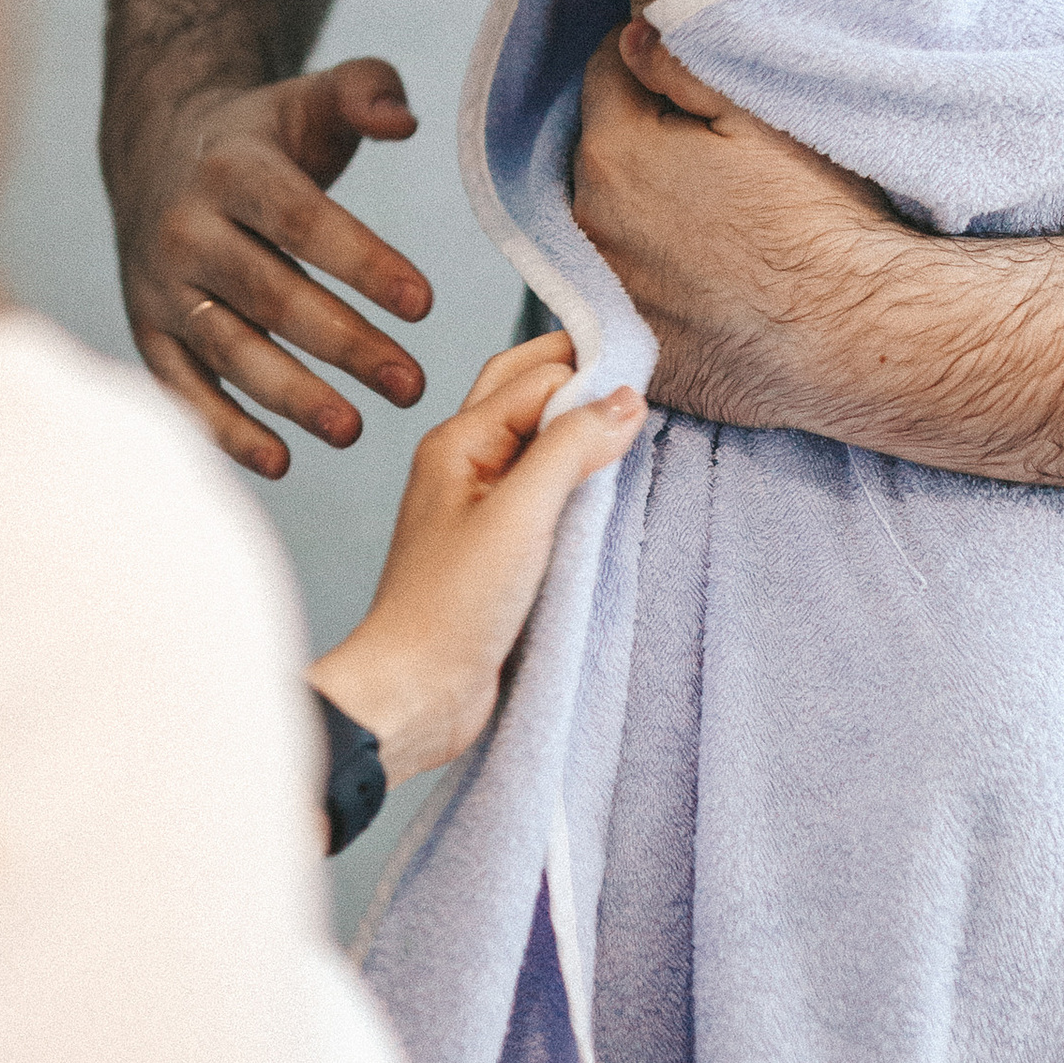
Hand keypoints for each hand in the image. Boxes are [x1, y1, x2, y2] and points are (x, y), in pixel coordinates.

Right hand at [110, 60, 432, 478]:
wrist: (157, 152)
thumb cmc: (262, 136)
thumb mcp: (311, 98)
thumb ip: (365, 90)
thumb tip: (402, 121)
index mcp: (232, 169)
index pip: (302, 221)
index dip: (362, 262)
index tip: (424, 304)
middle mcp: (186, 229)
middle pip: (270, 294)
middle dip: (344, 345)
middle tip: (412, 384)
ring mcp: (163, 287)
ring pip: (228, 349)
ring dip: (291, 396)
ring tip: (355, 430)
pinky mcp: (149, 330)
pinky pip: (184, 387)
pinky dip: (225, 429)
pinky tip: (280, 461)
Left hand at [310, 337, 644, 777]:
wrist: (416, 692)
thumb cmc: (450, 607)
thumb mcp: (521, 515)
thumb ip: (570, 448)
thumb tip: (624, 399)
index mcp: (457, 442)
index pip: (536, 376)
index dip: (590, 369)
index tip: (647, 372)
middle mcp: (465, 464)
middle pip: (528, 395)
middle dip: (579, 378)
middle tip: (641, 379)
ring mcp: (480, 506)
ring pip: (537, 443)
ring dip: (580, 431)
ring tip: (634, 431)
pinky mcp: (498, 549)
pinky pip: (544, 493)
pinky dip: (578, 481)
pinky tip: (610, 490)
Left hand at [572, 25, 890, 432]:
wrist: (857, 333)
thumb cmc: (819, 220)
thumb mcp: (759, 117)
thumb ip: (680, 65)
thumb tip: (631, 35)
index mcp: (613, 154)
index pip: (604, 71)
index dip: (649, 63)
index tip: (690, 79)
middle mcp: (588, 225)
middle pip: (600, 148)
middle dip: (641, 135)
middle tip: (712, 151)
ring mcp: (603, 293)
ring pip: (608, 218)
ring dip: (640, 206)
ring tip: (712, 215)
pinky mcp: (629, 345)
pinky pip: (624, 289)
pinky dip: (650, 274)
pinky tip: (703, 274)